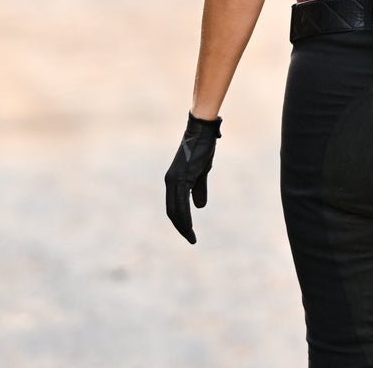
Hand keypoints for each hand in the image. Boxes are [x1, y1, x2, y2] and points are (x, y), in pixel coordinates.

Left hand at [165, 112, 221, 243]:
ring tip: (190, 237)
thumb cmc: (202, 149)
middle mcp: (170, 182)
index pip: (174, 206)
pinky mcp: (182, 177)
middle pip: (172, 211)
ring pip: (176, 209)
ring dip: (183, 225)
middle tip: (190, 239)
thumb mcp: (201, 172)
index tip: (189, 232)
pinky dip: (185, 215)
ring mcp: (175, 179)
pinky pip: (181, 201)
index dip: (181, 221)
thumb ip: (199, 189)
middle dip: (181, 227)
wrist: (202, 131)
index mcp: (174, 181)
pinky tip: (189, 225)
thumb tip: (199, 207)